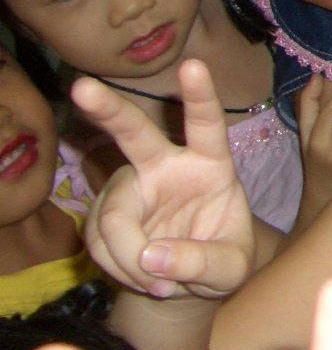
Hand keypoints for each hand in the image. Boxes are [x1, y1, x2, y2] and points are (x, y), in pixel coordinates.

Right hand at [72, 62, 254, 299]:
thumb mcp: (231, 269)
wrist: (190, 282)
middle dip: (108, 108)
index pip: (206, 124)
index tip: (193, 64)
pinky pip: (98, 241)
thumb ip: (203, 262)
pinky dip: (118, 268)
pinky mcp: (106, 212)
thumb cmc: (223, 261)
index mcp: (211, 164)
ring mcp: (132, 186)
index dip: (200, 96)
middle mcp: (166, 165)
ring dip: (130, 257)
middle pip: (135, 132)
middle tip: (82, 88)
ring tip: (162, 284)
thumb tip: (151, 257)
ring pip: (113, 216)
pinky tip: (144, 279)